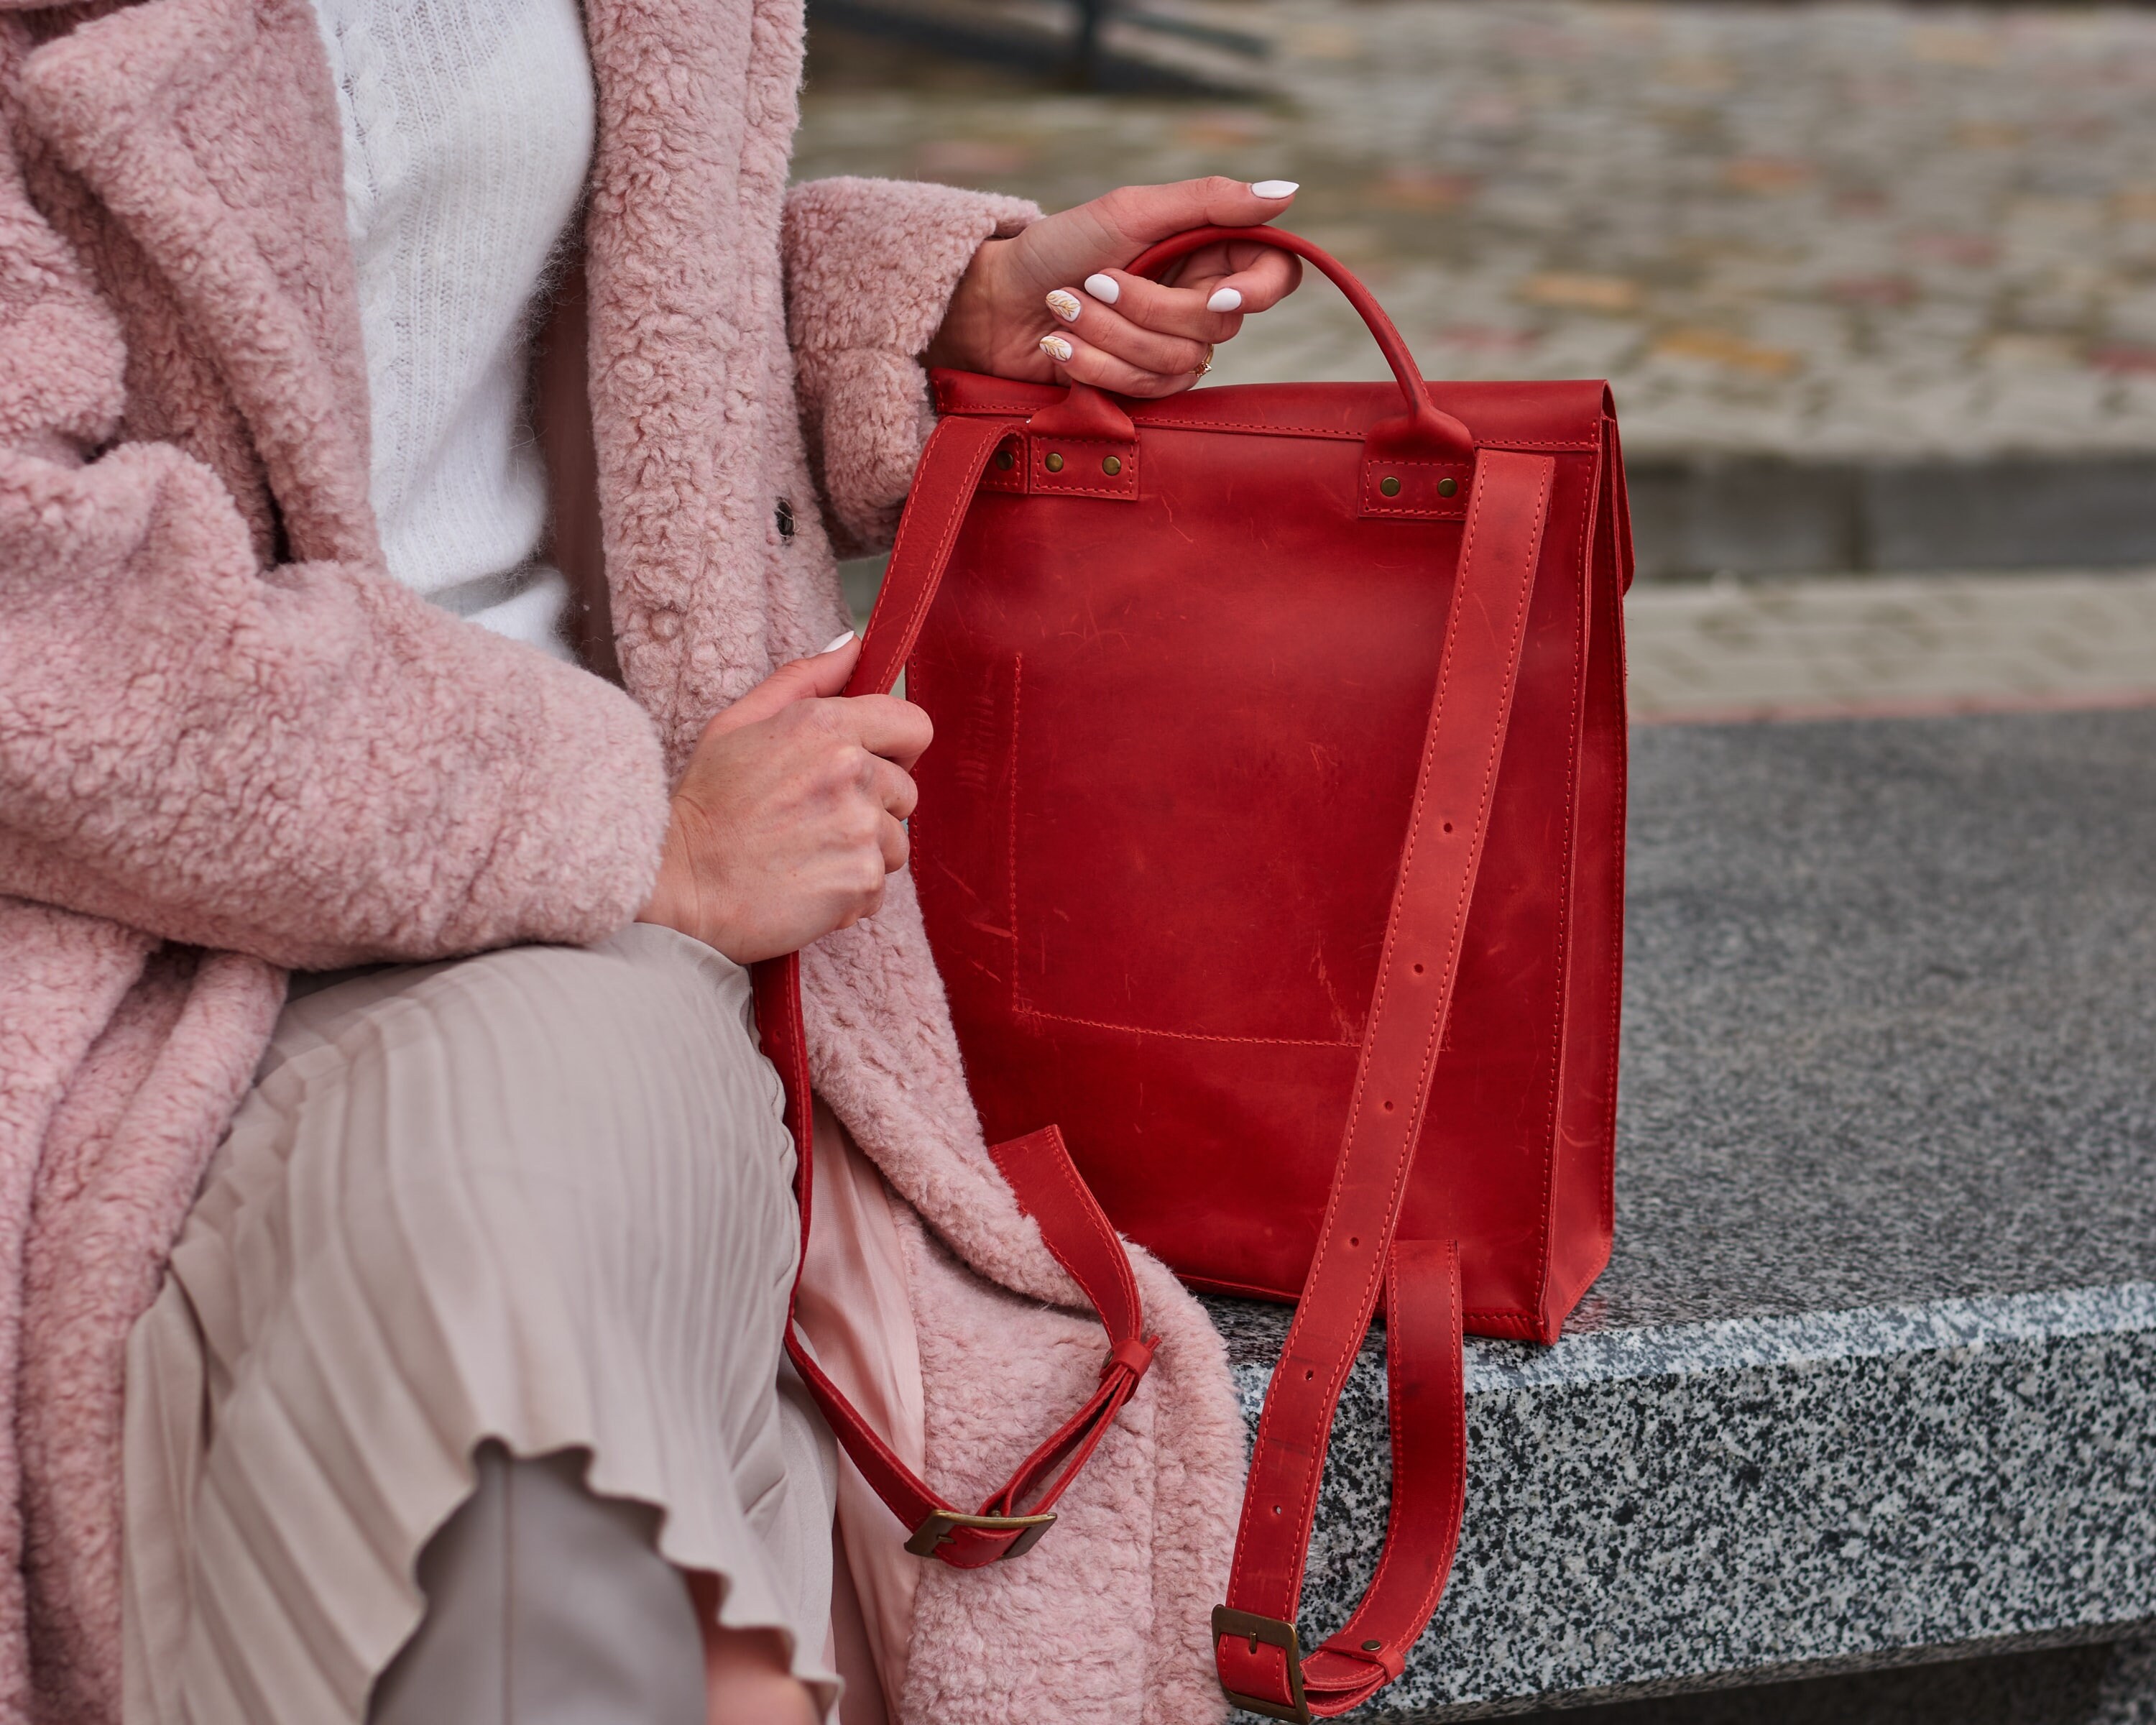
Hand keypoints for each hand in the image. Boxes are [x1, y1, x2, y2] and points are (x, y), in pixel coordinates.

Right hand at [637, 634, 930, 963]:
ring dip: (862, 852)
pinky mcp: (862, 880)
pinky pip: (879, 886)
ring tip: (806, 855)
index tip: (867, 766)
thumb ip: (803, 679)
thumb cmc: (705, 805)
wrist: (679, 883)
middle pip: (906, 791)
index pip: (914, 726)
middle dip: (872, 807)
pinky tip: (806, 886)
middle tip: (814, 820)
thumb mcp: (737, 723)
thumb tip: (852, 647)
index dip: (896, 749)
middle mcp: (852, 772)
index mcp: (826, 726)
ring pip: (895, 842)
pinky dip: (850, 892)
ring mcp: (861, 829)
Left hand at [925, 176, 1304, 397]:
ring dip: (1109, 333)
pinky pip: (1145, 390)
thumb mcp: (1131, 211)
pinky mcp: (1141, 386)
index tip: (1219, 293)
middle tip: (1094, 281)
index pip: (1275, 274)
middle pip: (1217, 325)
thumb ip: (1208, 202)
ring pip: (1177, 362)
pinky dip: (1095, 364)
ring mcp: (1171, 347)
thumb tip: (1288, 192)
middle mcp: (1199, 301)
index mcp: (1207, 250)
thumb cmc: (1058, 248)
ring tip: (1064, 308)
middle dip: (1147, 308)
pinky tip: (1061, 344)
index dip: (1256, 290)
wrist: (994, 302)